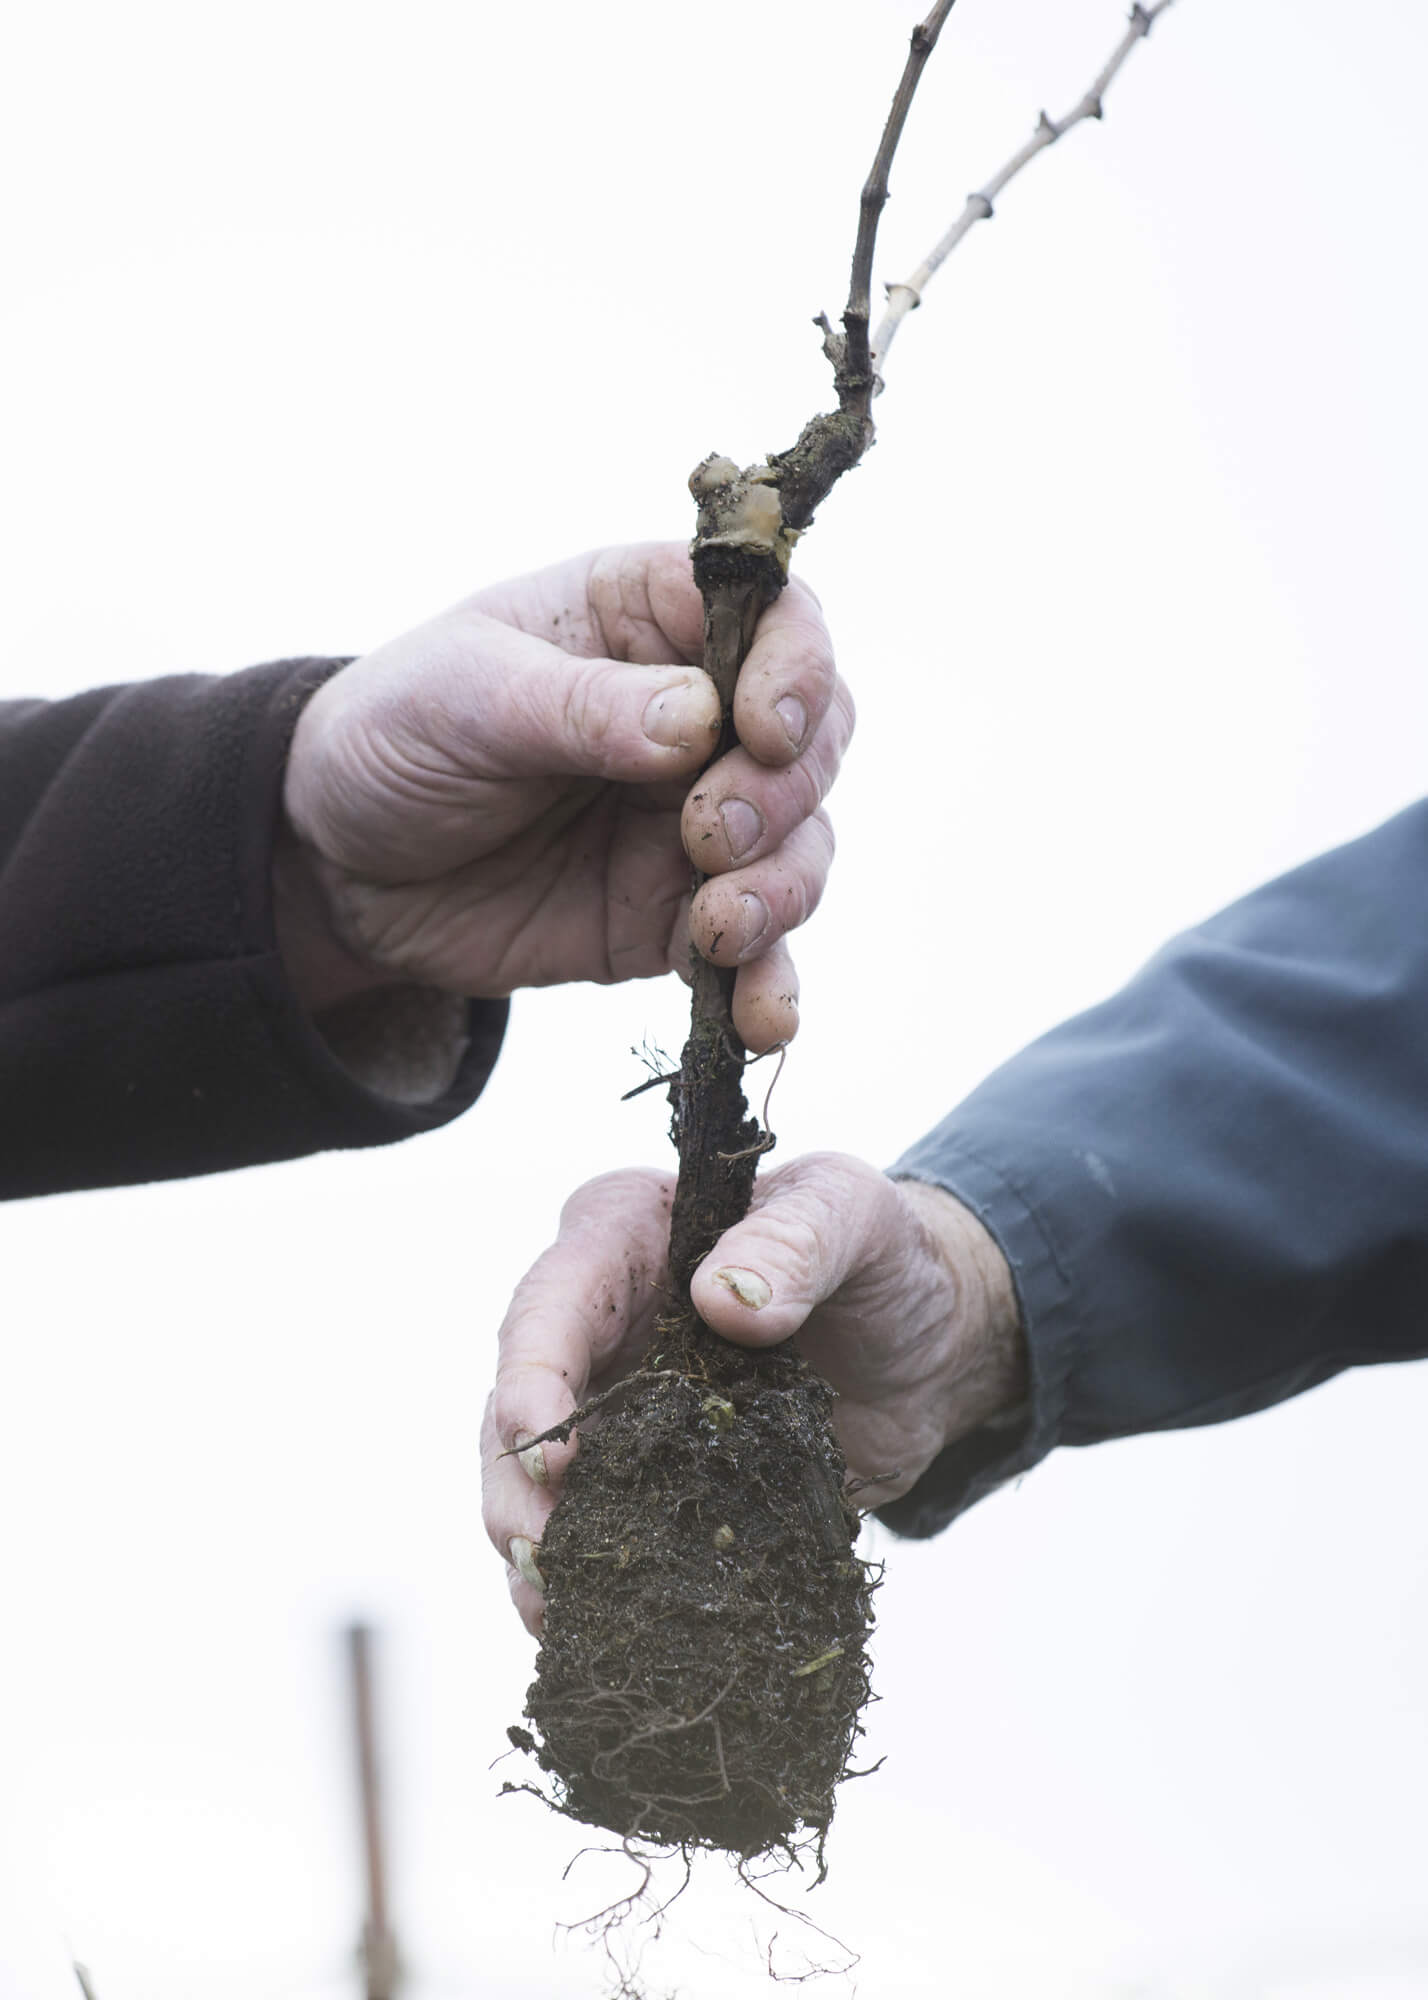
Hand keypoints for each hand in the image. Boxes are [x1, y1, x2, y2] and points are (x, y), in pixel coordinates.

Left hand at [276, 543, 850, 1051]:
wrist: (335, 867)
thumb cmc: (395, 734)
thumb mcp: (463, 695)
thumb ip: (578, 707)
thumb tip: (697, 721)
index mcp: (652, 619)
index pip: (779, 619)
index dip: (797, 669)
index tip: (763, 728)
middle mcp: (701, 715)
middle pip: (815, 738)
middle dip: (785, 792)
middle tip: (710, 833)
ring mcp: (698, 819)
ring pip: (802, 846)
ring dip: (784, 889)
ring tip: (719, 926)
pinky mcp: (678, 916)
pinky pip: (756, 950)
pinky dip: (769, 985)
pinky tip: (761, 1021)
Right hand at [480, 1154, 1025, 1631]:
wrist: (925, 1342)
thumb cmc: (876, 1253)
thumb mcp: (851, 1214)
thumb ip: (794, 1242)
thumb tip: (724, 1301)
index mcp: (621, 1238)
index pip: (549, 1304)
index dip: (532, 1379)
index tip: (554, 1456)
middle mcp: (598, 1326)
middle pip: (514, 1408)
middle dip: (515, 1485)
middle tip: (540, 1553)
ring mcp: (617, 1413)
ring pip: (536, 1485)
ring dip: (537, 1548)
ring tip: (554, 1610)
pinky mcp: (651, 1485)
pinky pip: (600, 1537)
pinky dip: (591, 1584)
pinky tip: (596, 1630)